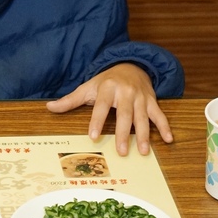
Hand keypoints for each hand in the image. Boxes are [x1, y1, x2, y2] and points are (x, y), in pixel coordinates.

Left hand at [46, 63, 173, 155]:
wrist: (130, 65)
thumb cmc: (106, 81)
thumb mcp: (88, 87)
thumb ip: (70, 100)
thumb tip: (49, 107)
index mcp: (107, 88)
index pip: (101, 106)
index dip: (97, 121)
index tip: (93, 137)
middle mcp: (126, 92)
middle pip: (125, 114)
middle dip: (124, 133)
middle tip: (122, 152)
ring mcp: (141, 97)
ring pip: (143, 117)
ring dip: (145, 135)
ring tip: (143, 151)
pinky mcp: (152, 101)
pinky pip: (159, 115)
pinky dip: (165, 127)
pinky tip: (168, 139)